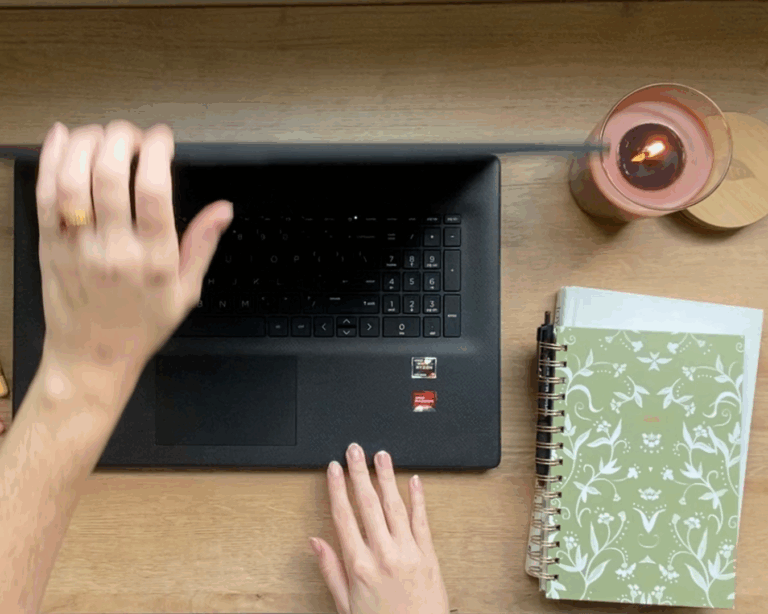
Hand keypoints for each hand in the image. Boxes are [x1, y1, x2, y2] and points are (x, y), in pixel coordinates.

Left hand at [35, 120, 231, 378]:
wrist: (94, 356)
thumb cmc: (141, 325)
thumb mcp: (187, 291)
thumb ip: (203, 244)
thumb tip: (223, 209)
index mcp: (154, 259)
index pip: (153, 192)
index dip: (156, 152)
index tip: (162, 139)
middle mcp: (114, 250)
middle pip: (109, 176)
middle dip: (121, 139)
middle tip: (131, 134)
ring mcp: (77, 247)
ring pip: (72, 180)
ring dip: (86, 144)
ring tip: (101, 134)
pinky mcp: (49, 246)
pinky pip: (44, 195)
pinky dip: (52, 160)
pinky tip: (63, 138)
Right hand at [310, 443, 449, 613]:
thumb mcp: (345, 605)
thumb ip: (331, 570)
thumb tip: (315, 542)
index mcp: (359, 566)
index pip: (344, 516)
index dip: (337, 488)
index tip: (333, 468)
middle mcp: (383, 554)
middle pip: (367, 503)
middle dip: (359, 472)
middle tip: (355, 449)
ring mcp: (408, 552)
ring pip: (394, 506)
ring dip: (387, 477)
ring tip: (381, 455)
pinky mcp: (428, 556)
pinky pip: (422, 521)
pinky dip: (418, 499)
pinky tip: (414, 481)